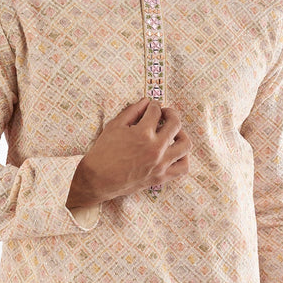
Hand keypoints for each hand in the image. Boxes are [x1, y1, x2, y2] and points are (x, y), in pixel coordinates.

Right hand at [66, 97, 190, 207]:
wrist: (97, 180)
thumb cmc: (103, 152)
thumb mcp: (114, 126)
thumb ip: (132, 111)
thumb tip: (146, 101)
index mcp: (142, 133)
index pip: (156, 111)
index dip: (153, 105)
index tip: (151, 107)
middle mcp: (155, 148)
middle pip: (175, 123)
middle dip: (170, 113)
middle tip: (164, 114)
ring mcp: (160, 164)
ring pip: (185, 144)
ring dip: (181, 133)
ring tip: (173, 132)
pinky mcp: (161, 177)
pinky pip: (183, 167)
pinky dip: (183, 157)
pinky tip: (175, 151)